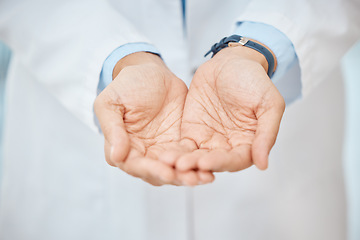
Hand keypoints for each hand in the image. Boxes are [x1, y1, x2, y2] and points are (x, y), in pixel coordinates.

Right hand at [94, 52, 213, 185]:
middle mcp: (144, 154)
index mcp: (124, 148)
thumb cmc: (126, 86)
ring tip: (205, 177)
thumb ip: (113, 129)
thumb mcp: (110, 103)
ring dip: (190, 174)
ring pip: (176, 169)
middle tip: (192, 179)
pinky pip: (190, 155)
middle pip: (158, 173)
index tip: (167, 173)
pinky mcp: (181, 142)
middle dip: (175, 177)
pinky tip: (212, 165)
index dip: (151, 171)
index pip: (136, 166)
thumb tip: (116, 156)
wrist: (150, 72)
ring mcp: (163, 150)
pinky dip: (200, 162)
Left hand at [174, 46, 284, 172]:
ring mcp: (208, 140)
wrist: (231, 62)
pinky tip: (164, 155)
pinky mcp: (192, 132)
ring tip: (170, 163)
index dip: (221, 163)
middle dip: (197, 165)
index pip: (236, 160)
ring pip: (195, 157)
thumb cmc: (254, 80)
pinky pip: (183, 146)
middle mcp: (227, 146)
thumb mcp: (269, 104)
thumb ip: (266, 133)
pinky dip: (175, 151)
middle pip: (212, 163)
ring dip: (183, 162)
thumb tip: (263, 164)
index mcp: (248, 143)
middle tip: (182, 166)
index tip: (206, 163)